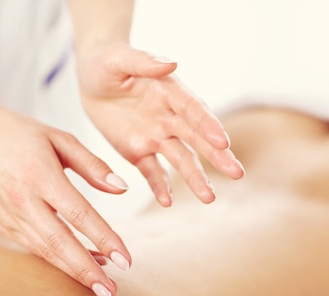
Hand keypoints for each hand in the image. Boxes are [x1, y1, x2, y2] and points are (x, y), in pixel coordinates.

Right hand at [0, 106, 131, 295]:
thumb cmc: (19, 133)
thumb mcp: (59, 138)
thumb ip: (92, 165)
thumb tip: (122, 189)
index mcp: (40, 175)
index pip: (79, 214)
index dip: (104, 239)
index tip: (125, 260)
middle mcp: (23, 200)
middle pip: (60, 244)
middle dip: (87, 272)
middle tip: (111, 293)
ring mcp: (10, 215)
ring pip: (46, 251)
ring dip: (74, 272)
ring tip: (101, 287)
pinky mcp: (2, 224)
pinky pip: (34, 247)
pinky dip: (58, 260)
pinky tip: (81, 264)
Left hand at [76, 42, 244, 206]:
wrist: (91, 80)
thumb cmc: (107, 63)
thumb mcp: (119, 59)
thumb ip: (143, 61)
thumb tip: (171, 64)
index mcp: (169, 91)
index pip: (193, 109)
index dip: (208, 125)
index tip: (223, 142)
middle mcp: (169, 116)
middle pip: (196, 138)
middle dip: (217, 156)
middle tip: (237, 174)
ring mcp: (156, 136)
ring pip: (180, 159)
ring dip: (195, 178)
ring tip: (209, 198)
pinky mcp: (139, 152)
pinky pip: (152, 172)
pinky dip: (160, 187)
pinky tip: (167, 203)